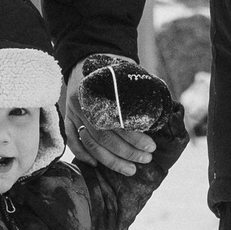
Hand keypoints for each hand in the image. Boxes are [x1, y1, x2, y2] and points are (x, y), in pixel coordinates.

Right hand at [64, 55, 161, 174]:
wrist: (86, 60)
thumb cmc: (113, 70)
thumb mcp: (127, 73)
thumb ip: (139, 90)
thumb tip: (162, 111)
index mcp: (98, 91)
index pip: (117, 121)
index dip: (135, 137)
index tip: (151, 146)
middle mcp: (82, 104)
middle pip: (104, 137)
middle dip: (127, 152)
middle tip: (146, 159)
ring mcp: (73, 113)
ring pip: (91, 144)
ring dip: (111, 160)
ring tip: (130, 169)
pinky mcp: (68, 119)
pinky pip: (73, 141)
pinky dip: (83, 155)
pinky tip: (97, 165)